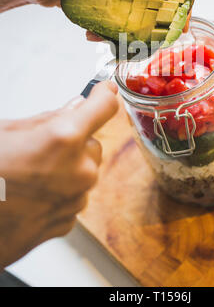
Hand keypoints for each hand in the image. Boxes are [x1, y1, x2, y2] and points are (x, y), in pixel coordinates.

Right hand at [0, 81, 117, 268]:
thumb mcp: (6, 131)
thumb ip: (47, 119)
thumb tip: (74, 108)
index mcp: (63, 139)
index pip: (104, 106)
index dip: (104, 95)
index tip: (104, 92)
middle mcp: (78, 171)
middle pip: (93, 143)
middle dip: (74, 141)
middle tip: (42, 146)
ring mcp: (75, 199)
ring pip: (84, 171)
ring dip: (67, 168)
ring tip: (30, 174)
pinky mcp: (67, 222)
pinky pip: (74, 195)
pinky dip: (59, 192)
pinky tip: (32, 193)